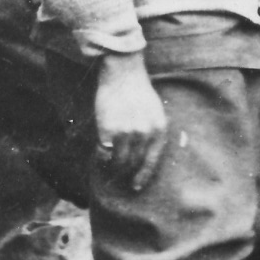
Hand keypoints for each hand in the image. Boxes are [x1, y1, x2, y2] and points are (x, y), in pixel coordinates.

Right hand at [93, 50, 168, 191]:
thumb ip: (151, 132)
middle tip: (117, 179)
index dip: (142, 176)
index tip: (135, 186)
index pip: (151, 161)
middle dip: (125, 173)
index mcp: (159, 130)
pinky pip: (104, 153)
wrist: (123, 73)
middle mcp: (145, 134)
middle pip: (134, 164)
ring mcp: (127, 133)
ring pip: (119, 161)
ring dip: (112, 168)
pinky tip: (99, 156)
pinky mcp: (109, 130)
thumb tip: (141, 155)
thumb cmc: (138, 91)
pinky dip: (101, 158)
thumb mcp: (154, 111)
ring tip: (107, 169)